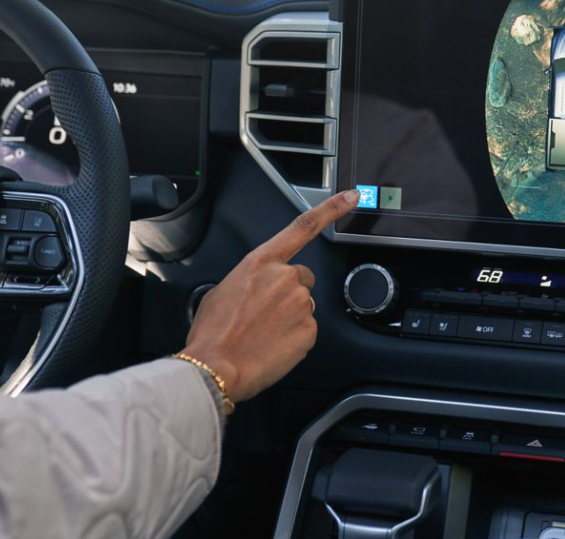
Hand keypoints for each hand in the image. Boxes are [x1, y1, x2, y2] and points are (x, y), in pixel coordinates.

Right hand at [181, 189, 359, 402]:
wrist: (216, 367)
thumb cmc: (213, 333)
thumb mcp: (222, 291)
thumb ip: (249, 281)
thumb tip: (255, 290)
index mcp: (262, 262)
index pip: (303, 227)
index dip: (332, 208)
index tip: (352, 197)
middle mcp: (286, 277)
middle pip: (302, 278)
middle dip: (289, 293)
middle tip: (265, 314)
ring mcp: (301, 304)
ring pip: (304, 307)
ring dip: (289, 317)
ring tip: (263, 333)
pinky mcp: (309, 330)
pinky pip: (306, 331)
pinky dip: (292, 339)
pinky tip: (272, 346)